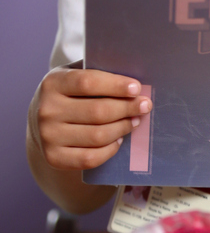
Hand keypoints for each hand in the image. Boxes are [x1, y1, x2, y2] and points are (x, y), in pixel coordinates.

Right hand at [29, 66, 152, 171]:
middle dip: (127, 108)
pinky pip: (90, 158)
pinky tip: (118, 139)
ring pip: (97, 136)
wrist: (41, 120)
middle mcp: (47, 110)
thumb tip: (134, 83)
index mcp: (53, 83)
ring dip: (123, 128)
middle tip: (145, 106)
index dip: (116, 86)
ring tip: (135, 121)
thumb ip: (100, 74)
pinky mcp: (53, 157)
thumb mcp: (77, 74)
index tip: (137, 88)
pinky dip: (110, 150)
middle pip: (97, 111)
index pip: (88, 83)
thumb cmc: (70, 93)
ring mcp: (48, 136)